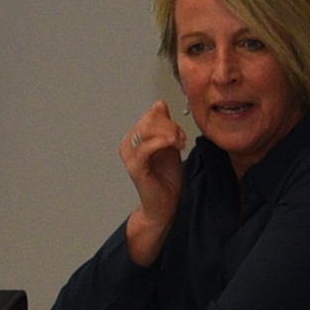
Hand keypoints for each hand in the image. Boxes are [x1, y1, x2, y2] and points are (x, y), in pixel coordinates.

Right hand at [116, 106, 185, 264]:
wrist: (165, 205)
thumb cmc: (166, 179)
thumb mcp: (169, 146)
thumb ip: (165, 126)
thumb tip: (159, 104)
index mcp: (135, 138)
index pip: (151, 115)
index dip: (168, 120)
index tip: (180, 134)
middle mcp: (128, 145)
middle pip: (150, 119)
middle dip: (170, 126)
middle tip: (180, 140)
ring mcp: (130, 156)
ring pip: (148, 129)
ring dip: (169, 133)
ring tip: (179, 145)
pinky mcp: (135, 168)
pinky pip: (146, 147)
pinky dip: (162, 142)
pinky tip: (173, 146)